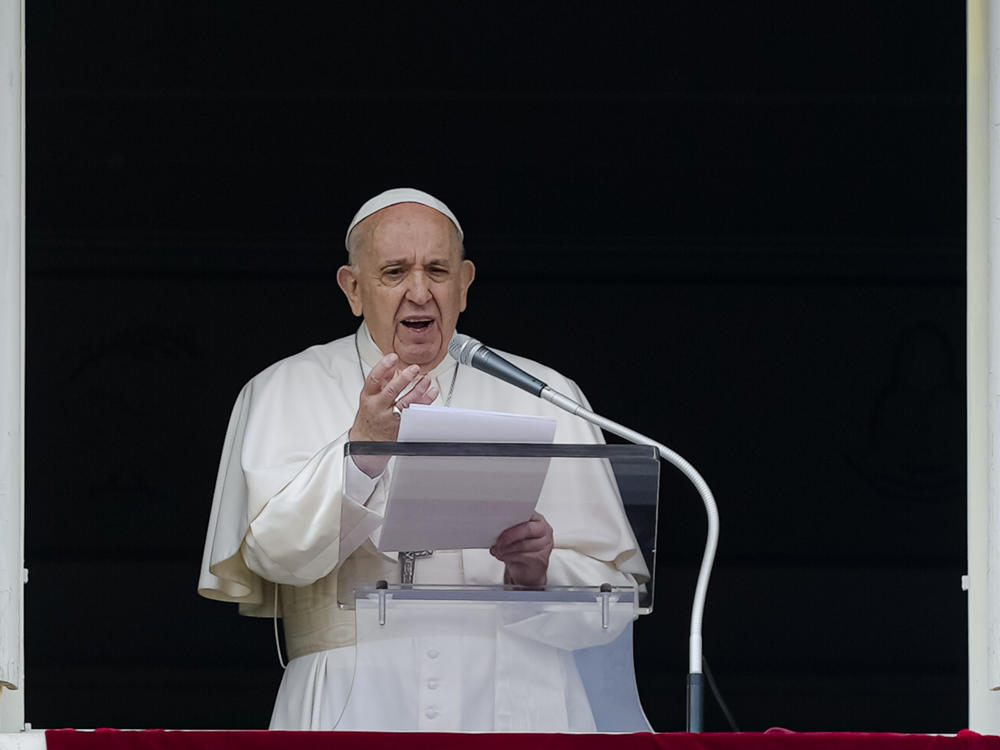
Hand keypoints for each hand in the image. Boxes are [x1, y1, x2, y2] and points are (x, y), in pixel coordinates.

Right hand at [349, 353, 438, 474]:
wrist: (367, 440)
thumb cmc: (369, 415)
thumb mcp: (369, 395)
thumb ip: (380, 379)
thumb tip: (389, 362)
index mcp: (368, 396)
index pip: (374, 379)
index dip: (383, 366)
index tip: (393, 357)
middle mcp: (378, 407)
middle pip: (392, 391)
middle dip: (405, 378)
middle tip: (415, 368)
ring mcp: (390, 417)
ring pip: (406, 403)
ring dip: (418, 389)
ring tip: (426, 378)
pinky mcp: (401, 426)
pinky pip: (415, 413)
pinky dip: (425, 402)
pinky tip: (431, 393)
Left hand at [490, 512, 552, 586]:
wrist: (527, 570)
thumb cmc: (521, 550)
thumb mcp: (514, 535)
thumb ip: (510, 528)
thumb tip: (495, 527)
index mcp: (537, 519)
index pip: (527, 513)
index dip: (513, 517)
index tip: (499, 521)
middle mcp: (544, 530)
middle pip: (527, 529)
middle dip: (509, 535)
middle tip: (498, 541)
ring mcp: (545, 545)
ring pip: (523, 544)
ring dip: (506, 548)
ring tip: (497, 550)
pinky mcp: (541, 559)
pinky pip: (523, 556)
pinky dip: (509, 556)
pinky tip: (502, 556)